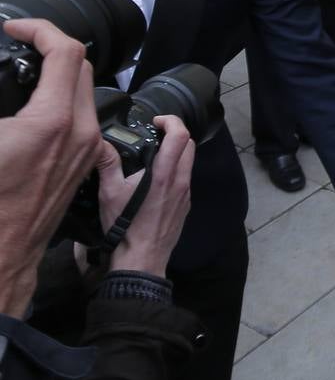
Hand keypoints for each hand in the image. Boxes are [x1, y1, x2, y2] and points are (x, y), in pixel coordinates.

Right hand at [0, 20, 101, 315]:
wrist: (0, 256)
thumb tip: (0, 83)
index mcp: (52, 121)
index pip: (65, 51)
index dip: (40, 29)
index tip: (14, 28)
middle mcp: (79, 131)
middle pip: (80, 66)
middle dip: (50, 48)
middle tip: (19, 46)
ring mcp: (85, 148)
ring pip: (83, 92)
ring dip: (57, 75)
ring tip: (24, 74)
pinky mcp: (83, 163)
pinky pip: (81, 118)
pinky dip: (61, 101)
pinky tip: (32, 109)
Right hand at [97, 115, 194, 276]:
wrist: (142, 258)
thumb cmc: (125, 226)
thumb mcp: (110, 193)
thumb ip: (107, 164)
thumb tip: (100, 143)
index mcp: (165, 174)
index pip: (181, 135)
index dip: (171, 121)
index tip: (156, 121)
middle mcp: (181, 180)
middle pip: (189, 145)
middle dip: (175, 133)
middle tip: (155, 135)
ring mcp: (186, 193)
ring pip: (189, 162)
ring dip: (176, 153)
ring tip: (153, 157)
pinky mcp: (186, 204)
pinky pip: (185, 179)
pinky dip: (176, 170)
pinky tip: (156, 180)